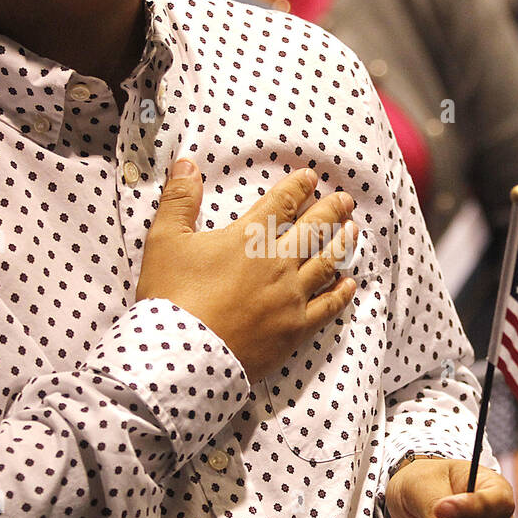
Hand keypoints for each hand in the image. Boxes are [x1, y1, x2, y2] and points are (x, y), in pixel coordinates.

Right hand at [135, 159, 357, 380]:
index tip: (311, 178)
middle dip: (331, 209)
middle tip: (345, 199)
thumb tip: (186, 163)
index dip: (298, 187)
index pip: (281, 203)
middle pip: (313, 229)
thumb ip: (179, 199)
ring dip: (342, 242)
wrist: (180, 354)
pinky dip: (341, 293)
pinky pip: (327, 307)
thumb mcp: (164, 241)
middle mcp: (277, 263)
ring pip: (327, 262)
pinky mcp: (294, 329)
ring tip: (354, 229)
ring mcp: (290, 297)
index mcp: (249, 238)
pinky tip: (349, 283)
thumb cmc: (170, 297)